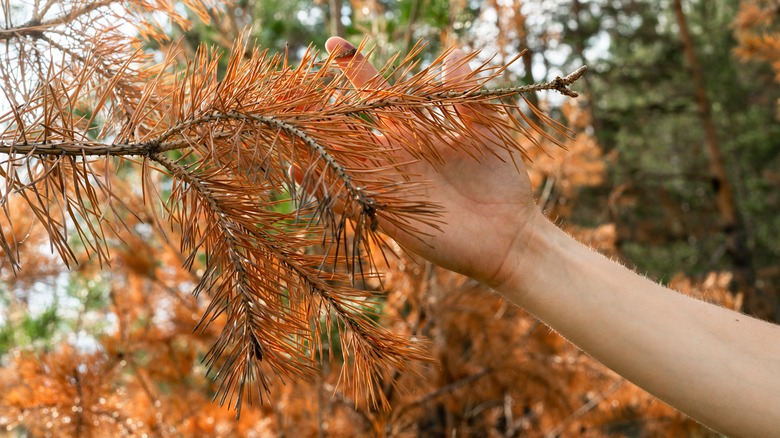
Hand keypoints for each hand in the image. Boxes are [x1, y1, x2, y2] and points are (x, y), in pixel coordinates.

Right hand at [324, 37, 539, 286]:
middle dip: (326, 110)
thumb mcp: (488, 130)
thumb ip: (469, 95)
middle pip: (351, 128)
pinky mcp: (387, 215)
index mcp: (416, 133)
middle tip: (299, 91)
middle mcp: (396, 156)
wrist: (512, 234)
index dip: (356, 70)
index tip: (334, 44)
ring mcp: (390, 185)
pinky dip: (322, 189)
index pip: (379, 96)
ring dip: (317, 146)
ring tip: (288, 127)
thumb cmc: (502, 182)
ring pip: (343, 161)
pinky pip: (348, 199)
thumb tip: (454, 53)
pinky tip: (300, 172)